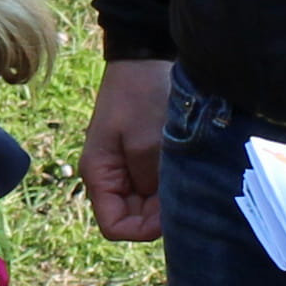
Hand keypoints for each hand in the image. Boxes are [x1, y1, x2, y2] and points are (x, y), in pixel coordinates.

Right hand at [81, 56, 172, 242]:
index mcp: (99, 174)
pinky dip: (172, 183)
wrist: (145, 56)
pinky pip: (157, 186)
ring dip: (168, 197)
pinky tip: (186, 167)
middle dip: (159, 212)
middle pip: (134, 218)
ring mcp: (127, 168)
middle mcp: (110, 177)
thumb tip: (165, 215)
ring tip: (186, 173)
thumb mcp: (147, 141)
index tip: (171, 211)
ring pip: (148, 204)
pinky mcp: (143, 158)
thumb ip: (153, 182)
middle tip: (184, 187)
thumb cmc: (141, 94)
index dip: (143, 229)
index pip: (115, 227)